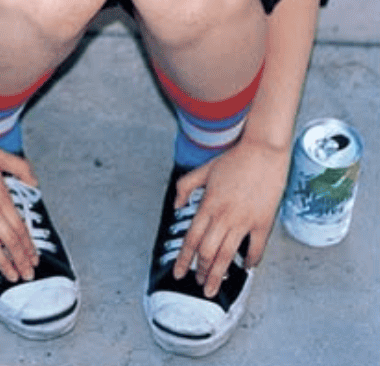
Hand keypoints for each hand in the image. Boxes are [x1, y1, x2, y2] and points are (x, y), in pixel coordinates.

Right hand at [0, 127, 39, 282]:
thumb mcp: (0, 155)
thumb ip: (20, 168)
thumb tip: (34, 182)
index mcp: (0, 195)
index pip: (19, 228)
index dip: (28, 246)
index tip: (33, 259)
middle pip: (9, 241)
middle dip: (20, 260)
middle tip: (27, 275)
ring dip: (2, 262)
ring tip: (9, 276)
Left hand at [173, 138, 290, 296]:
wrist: (263, 152)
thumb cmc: (234, 160)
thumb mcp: (204, 169)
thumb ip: (185, 187)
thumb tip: (177, 206)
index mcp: (208, 204)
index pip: (191, 238)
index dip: (183, 258)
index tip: (178, 272)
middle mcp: (224, 215)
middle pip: (208, 251)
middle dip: (200, 271)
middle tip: (197, 284)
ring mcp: (244, 220)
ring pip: (228, 255)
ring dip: (218, 273)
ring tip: (213, 286)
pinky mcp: (263, 222)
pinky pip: (256, 248)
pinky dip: (250, 261)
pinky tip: (246, 268)